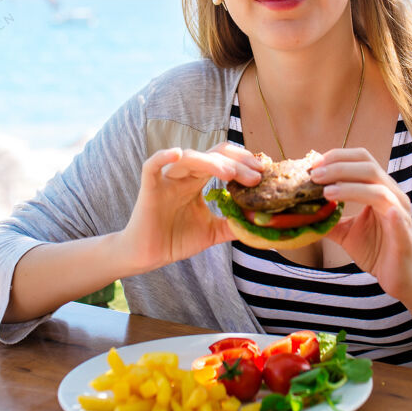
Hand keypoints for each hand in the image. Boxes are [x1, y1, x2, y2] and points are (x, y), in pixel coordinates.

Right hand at [119, 142, 261, 272]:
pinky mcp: (149, 188)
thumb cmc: (175, 239)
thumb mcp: (212, 232)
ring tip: (230, 174)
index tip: (263, 173)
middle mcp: (184, 175)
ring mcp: (166, 180)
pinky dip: (163, 157)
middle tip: (255, 176)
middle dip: (236, 163)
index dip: (243, 163)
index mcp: (198, 181)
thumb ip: (233, 224)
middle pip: (212, 156)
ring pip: (189, 159)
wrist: (147, 256)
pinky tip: (178, 154)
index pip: (224, 160)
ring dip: (211, 162)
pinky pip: (152, 166)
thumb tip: (260, 222)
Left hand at [310, 148, 411, 300]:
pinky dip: (388, 212)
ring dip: (351, 188)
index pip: (362, 160)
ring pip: (379, 190)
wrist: (402, 278)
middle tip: (314, 175)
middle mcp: (392, 196)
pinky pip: (399, 220)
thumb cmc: (377, 251)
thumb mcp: (346, 232)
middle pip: (370, 168)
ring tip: (326, 192)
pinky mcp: (405, 237)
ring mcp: (401, 214)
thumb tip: (303, 212)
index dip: (338, 157)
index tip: (315, 164)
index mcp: (380, 190)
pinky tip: (369, 210)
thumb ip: (328, 219)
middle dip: (339, 168)